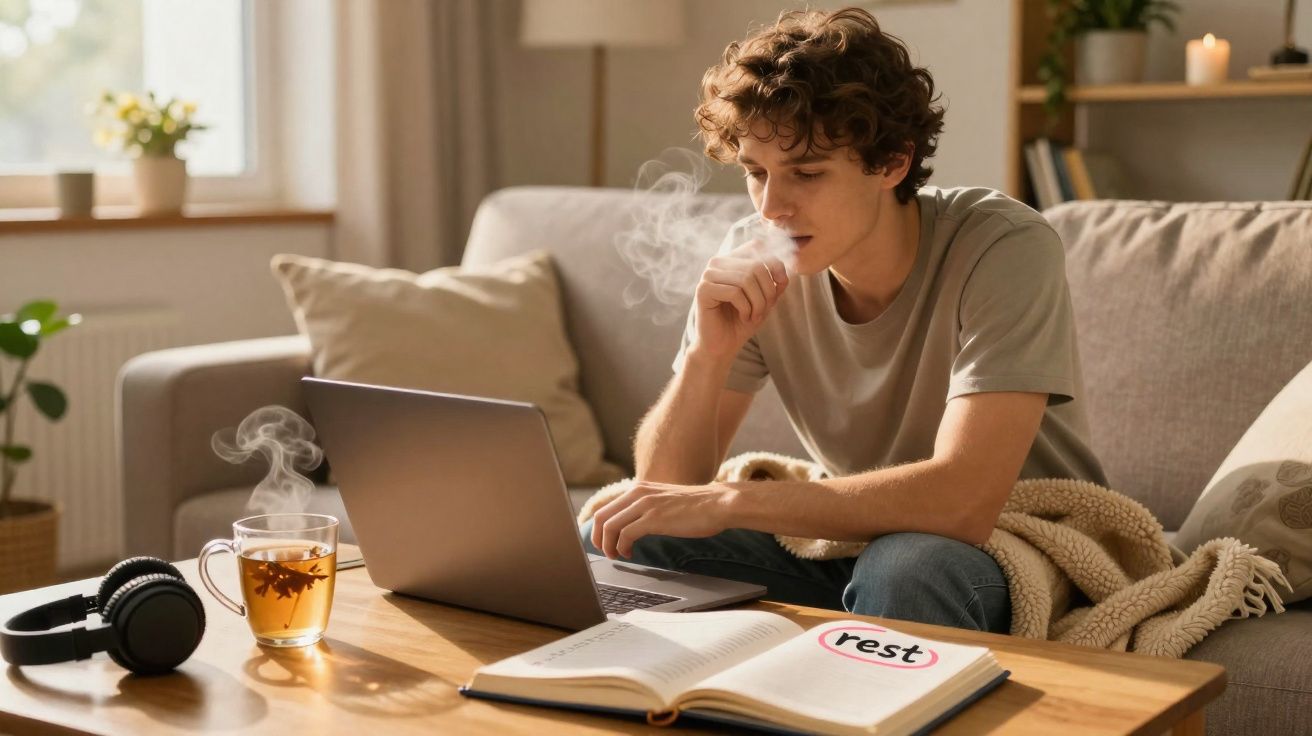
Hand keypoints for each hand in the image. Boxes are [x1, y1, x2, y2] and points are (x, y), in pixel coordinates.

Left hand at [590, 482, 738, 558]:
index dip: (598, 528)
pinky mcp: (653, 518)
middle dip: (597, 538)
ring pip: (609, 526)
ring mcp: (645, 505)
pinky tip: (629, 553)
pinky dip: (622, 547)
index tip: (602, 542)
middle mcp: (638, 493)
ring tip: (616, 555)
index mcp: (639, 488)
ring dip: (608, 546)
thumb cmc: (697, 506)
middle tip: (604, 552)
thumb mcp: (665, 500)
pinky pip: (625, 535)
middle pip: (601, 516)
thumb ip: (648, 507)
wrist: (719, 504)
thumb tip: (634, 525)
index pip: (606, 507)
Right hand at [692, 241, 789, 360]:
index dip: (775, 263)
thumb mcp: (765, 300)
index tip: (781, 283)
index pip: (757, 246)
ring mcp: (708, 275)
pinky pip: (735, 292)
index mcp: (731, 260)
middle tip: (764, 310)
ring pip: (746, 279)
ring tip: (754, 316)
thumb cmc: (742, 322)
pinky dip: (746, 308)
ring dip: (758, 302)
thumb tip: (785, 271)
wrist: (722, 346)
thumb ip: (775, 282)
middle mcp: (718, 263)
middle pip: (756, 265)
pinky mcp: (703, 290)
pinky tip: (743, 317)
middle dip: (767, 291)